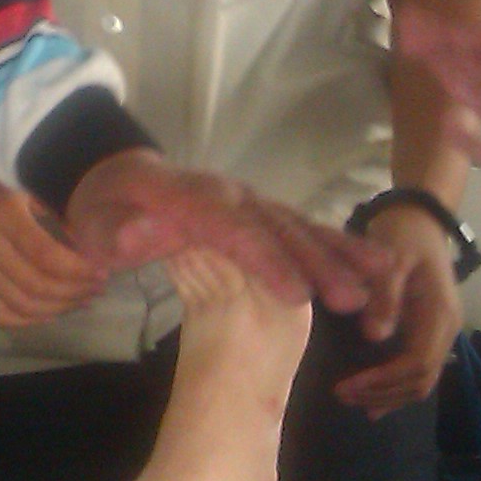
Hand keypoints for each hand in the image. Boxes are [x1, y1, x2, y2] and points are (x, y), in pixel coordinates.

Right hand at [0, 176, 107, 330]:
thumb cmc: (11, 192)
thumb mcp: (38, 195)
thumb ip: (62, 224)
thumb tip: (92, 256)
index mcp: (5, 217)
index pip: (45, 255)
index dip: (77, 270)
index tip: (101, 273)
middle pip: (35, 285)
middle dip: (73, 292)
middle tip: (97, 289)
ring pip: (20, 305)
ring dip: (57, 309)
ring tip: (82, 302)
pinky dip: (27, 321)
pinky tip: (51, 313)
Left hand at [64, 150, 373, 314]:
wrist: (115, 180)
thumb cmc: (106, 212)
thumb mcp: (98, 224)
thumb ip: (119, 232)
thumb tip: (132, 237)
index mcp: (192, 200)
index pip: (235, 231)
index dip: (267, 262)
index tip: (297, 296)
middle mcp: (229, 196)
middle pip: (278, 229)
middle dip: (317, 263)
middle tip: (353, 299)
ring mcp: (248, 201)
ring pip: (299, 225)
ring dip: (339, 252)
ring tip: (382, 278)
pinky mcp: (259, 212)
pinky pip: (302, 227)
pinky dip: (337, 244)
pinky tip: (374, 263)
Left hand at [329, 204, 461, 417]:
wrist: (419, 218)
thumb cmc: (403, 234)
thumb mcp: (391, 257)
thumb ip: (385, 296)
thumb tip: (375, 336)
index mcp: (439, 313)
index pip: (417, 363)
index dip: (383, 380)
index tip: (347, 385)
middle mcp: (447, 329)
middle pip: (421, 379)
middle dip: (382, 393)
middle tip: (341, 395)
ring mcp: (442, 332)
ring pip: (422, 380)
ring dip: (389, 395)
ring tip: (352, 400)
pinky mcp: (431, 331)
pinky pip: (419, 369)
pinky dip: (397, 388)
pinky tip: (374, 399)